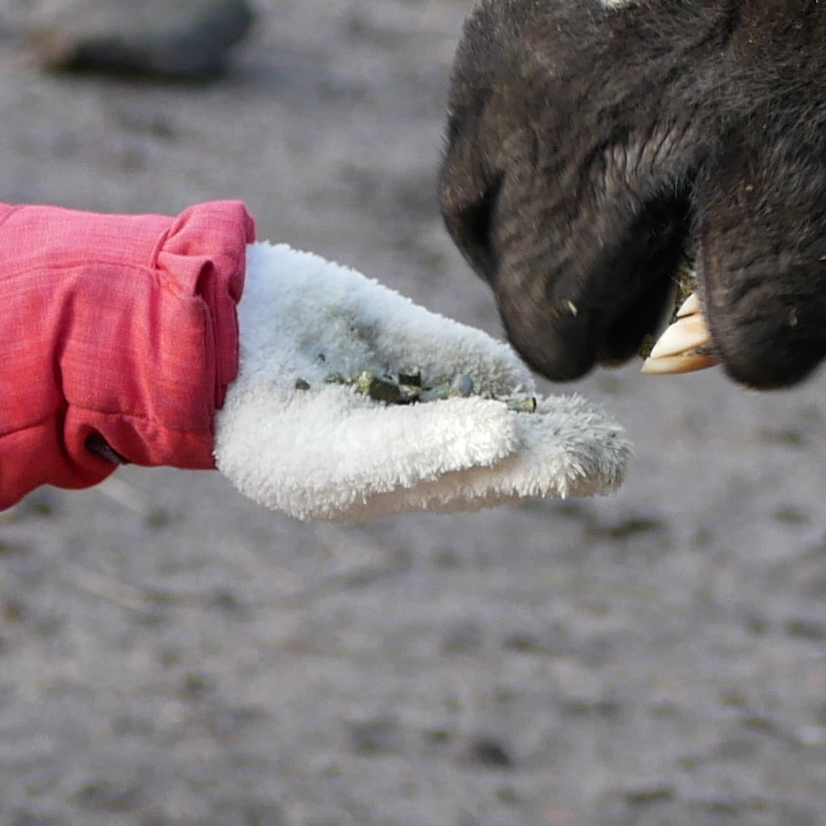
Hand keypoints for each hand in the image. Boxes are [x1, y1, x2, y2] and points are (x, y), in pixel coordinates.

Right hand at [213, 241, 628, 524]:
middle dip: (559, 452)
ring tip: (602, 434)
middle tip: (614, 455)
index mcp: (393, 484)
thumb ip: (432, 442)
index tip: (597, 467)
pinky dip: (506, 374)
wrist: (211, 341)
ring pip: (493, 404)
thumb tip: (517, 432)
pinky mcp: (407, 344)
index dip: (544, 473)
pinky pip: (466, 362)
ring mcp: (410, 391)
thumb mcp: (348, 450)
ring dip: (547, 419)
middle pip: (501, 450)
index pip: (485, 482)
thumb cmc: (271, 421)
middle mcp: (409, 444)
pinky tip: (545, 386)